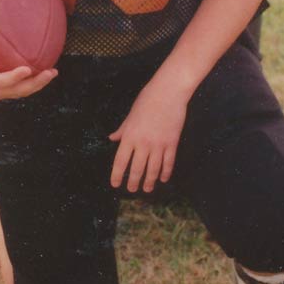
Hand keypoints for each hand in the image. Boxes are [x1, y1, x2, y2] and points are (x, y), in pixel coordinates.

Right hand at [0, 18, 56, 100]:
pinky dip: (31, 82)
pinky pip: (19, 89)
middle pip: (18, 90)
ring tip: (53, 72)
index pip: (1, 81)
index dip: (14, 77)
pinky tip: (43, 70)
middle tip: (51, 72)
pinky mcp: (0, 92)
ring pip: (21, 92)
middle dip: (36, 83)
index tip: (27, 69)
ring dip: (38, 84)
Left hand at [109, 78, 189, 192]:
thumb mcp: (130, 116)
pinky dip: (166, 172)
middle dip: (133, 181)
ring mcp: (158, 144)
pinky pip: (168, 162)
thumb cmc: (147, 101)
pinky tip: (164, 179)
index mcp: (129, 136)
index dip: (117, 175)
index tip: (115, 184)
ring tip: (147, 189)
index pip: (120, 161)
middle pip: (136, 168)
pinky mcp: (172, 143)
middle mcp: (143, 143)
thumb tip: (112, 138)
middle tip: (132, 190)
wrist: (168, 93)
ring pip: (153, 168)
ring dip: (149, 181)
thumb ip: (122, 130)